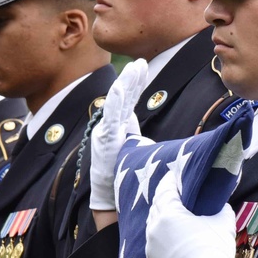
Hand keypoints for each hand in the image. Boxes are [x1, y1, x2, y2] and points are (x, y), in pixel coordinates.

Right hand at [89, 58, 148, 210]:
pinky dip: (115, 102)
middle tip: (140, 62)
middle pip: (124, 97)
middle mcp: (111, 126)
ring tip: (133, 68)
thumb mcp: (134, 151)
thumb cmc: (122, 174)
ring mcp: (107, 132)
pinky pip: (111, 117)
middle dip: (132, 78)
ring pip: (117, 103)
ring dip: (126, 84)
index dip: (135, 82)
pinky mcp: (106, 140)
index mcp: (119, 126)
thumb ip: (137, 138)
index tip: (143, 66)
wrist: (110, 195)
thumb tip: (151, 136)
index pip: (128, 99)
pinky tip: (120, 88)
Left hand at [145, 171, 236, 257]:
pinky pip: (153, 240)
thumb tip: (219, 202)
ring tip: (173, 214)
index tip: (175, 176)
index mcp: (169, 213)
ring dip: (161, 215)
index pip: (165, 189)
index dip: (170, 180)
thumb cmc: (214, 249)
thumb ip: (219, 206)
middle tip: (175, 193)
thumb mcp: (223, 221)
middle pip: (157, 205)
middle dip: (165, 197)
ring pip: (152, 223)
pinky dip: (160, 233)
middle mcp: (154, 227)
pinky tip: (170, 234)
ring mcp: (151, 244)